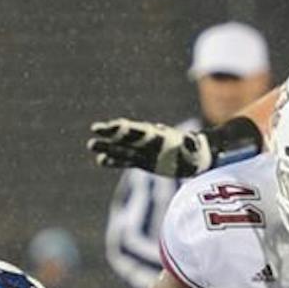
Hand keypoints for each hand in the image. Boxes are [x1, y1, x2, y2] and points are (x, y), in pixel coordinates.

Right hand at [87, 118, 212, 176]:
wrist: (196, 160)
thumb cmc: (197, 154)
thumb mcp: (195, 149)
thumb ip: (191, 144)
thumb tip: (190, 139)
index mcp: (158, 137)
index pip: (138, 131)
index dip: (125, 128)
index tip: (112, 125)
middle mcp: (148, 142)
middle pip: (126, 137)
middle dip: (111, 134)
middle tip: (95, 129)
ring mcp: (144, 152)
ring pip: (122, 148)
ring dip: (107, 147)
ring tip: (91, 145)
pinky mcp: (143, 162)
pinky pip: (125, 161)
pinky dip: (114, 161)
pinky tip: (101, 161)